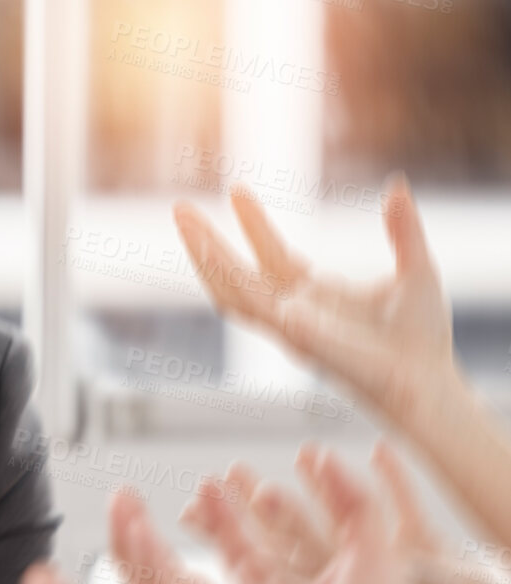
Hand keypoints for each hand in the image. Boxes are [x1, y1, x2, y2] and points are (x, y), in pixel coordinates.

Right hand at [111, 454, 510, 583]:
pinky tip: (132, 534)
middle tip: (135, 496)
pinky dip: (145, 565)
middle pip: (186, 569)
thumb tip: (321, 454)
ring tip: (120, 507)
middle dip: (158, 531)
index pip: (233, 550)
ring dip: (134, 545)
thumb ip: (347, 497)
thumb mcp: (366, 543)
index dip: (219, 514)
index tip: (211, 481)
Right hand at [174, 179, 461, 433]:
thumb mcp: (416, 267)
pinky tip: (207, 251)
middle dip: (205, 241)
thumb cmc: (420, 335)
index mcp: (314, 294)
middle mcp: (292, 311)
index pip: (271, 255)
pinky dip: (226, 279)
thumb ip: (403, 229)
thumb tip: (397, 186)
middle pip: (234, 274)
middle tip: (179, 209)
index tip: (238, 190)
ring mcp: (287, 325)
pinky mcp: (292, 336)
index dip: (253, 224)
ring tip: (183, 221)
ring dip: (203, 255)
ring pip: (229, 289)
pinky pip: (250, 306)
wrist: (425, 378)